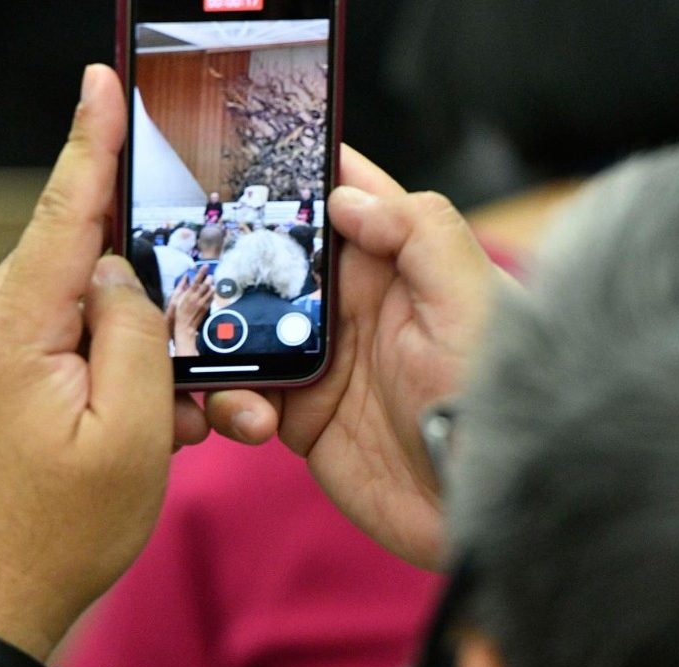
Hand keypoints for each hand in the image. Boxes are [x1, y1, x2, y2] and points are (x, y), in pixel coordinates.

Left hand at [0, 65, 190, 659]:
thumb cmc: (53, 541)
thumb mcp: (133, 435)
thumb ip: (137, 334)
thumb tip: (123, 278)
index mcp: (13, 333)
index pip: (63, 212)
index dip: (91, 141)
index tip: (101, 79)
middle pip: (78, 273)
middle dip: (153, 298)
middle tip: (199, 343)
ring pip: (73, 327)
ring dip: (136, 360)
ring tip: (183, 423)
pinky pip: (52, 365)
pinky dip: (103, 385)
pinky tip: (140, 431)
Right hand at [167, 266, 213, 355]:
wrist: (185, 326)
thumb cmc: (179, 312)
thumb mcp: (176, 298)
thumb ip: (182, 286)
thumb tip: (186, 277)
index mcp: (189, 295)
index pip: (196, 281)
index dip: (202, 272)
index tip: (206, 265)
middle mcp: (197, 298)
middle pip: (206, 285)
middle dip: (209, 278)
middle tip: (210, 275)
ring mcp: (203, 303)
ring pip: (211, 291)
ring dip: (212, 286)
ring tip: (211, 283)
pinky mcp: (206, 308)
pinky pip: (211, 298)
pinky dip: (212, 294)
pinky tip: (210, 293)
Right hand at [203, 147, 506, 568]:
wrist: (484, 506)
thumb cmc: (491, 398)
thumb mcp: (471, 300)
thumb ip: (418, 232)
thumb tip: (347, 195)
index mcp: (394, 265)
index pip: (340, 198)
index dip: (296, 172)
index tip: (240, 150)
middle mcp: (351, 307)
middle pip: (271, 260)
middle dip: (228, 255)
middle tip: (188, 257)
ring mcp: (319, 362)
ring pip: (240, 327)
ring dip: (217, 336)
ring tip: (212, 355)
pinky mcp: (299, 418)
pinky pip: (241, 397)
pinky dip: (230, 403)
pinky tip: (255, 418)